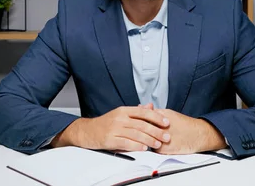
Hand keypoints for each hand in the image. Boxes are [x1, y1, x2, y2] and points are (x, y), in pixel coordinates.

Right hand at [51, 106, 170, 151]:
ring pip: (136, 134)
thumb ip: (136, 112)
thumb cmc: (106, 123)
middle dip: (156, 131)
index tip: (166, 122)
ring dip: (149, 140)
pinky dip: (136, 146)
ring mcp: (114, 129)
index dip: (156, 117)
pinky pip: (126, 143)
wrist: (88, 131)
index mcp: (123, 110)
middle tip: (166, 136)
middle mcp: (119, 118)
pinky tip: (144, 148)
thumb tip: (151, 106)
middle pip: (142, 125)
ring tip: (158, 144)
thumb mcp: (121, 114)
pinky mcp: (110, 140)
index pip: (143, 112)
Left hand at [138, 104, 226, 154]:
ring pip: (145, 139)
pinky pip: (151, 148)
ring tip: (141, 137)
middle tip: (133, 129)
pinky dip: (149, 146)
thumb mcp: (168, 113)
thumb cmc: (183, 124)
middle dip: (137, 129)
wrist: (197, 135)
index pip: (143, 117)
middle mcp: (161, 128)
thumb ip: (154, 111)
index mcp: (162, 117)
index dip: (136, 118)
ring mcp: (162, 139)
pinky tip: (150, 144)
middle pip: (143, 128)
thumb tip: (142, 106)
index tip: (132, 119)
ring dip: (142, 138)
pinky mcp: (163, 150)